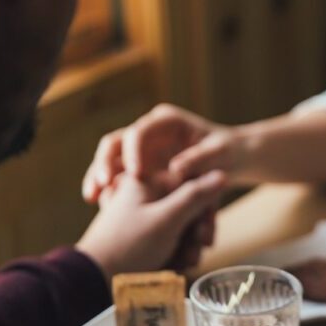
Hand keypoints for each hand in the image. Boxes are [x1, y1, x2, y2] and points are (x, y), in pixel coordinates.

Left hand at [76, 170, 225, 279]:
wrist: (94, 278)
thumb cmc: (128, 246)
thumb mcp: (167, 219)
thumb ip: (195, 196)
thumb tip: (221, 173)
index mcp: (147, 181)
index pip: (192, 185)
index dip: (204, 209)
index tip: (204, 232)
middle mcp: (145, 195)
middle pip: (188, 207)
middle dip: (195, 233)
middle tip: (196, 252)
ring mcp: (143, 216)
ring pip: (181, 226)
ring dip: (188, 246)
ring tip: (183, 263)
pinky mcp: (142, 235)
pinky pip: (169, 239)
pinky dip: (175, 252)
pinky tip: (174, 266)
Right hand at [82, 104, 239, 202]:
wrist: (233, 159)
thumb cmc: (229, 152)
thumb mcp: (220, 154)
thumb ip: (200, 159)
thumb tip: (176, 169)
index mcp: (167, 121)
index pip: (140, 131)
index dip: (134, 151)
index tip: (135, 174)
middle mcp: (150, 131)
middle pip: (116, 142)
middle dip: (105, 162)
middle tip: (102, 184)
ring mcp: (142, 149)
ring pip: (111, 159)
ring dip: (99, 176)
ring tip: (92, 197)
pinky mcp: (141, 166)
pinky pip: (118, 176)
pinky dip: (108, 188)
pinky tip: (100, 204)